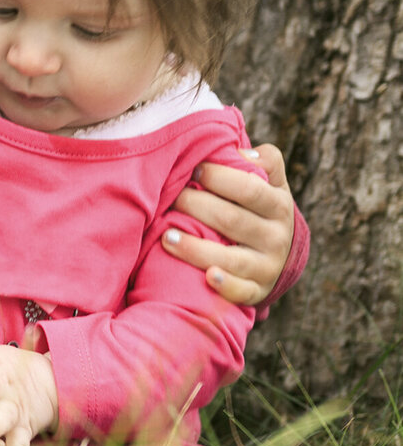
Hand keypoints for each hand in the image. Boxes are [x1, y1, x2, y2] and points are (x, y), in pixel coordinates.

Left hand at [167, 143, 294, 304]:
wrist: (280, 253)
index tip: (194, 170)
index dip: (220, 178)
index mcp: (278, 205)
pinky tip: (207, 277)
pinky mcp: (257, 291)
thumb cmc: (260, 207)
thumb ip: (263, 161)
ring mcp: (267, 267)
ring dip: (196, 248)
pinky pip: (242, 292)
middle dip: (197, 207)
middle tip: (172, 197)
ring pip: (231, 258)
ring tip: (166, 237)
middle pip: (232, 220)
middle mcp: (276, 237)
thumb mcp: (270, 182)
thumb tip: (243, 154)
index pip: (250, 189)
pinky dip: (226, 286)